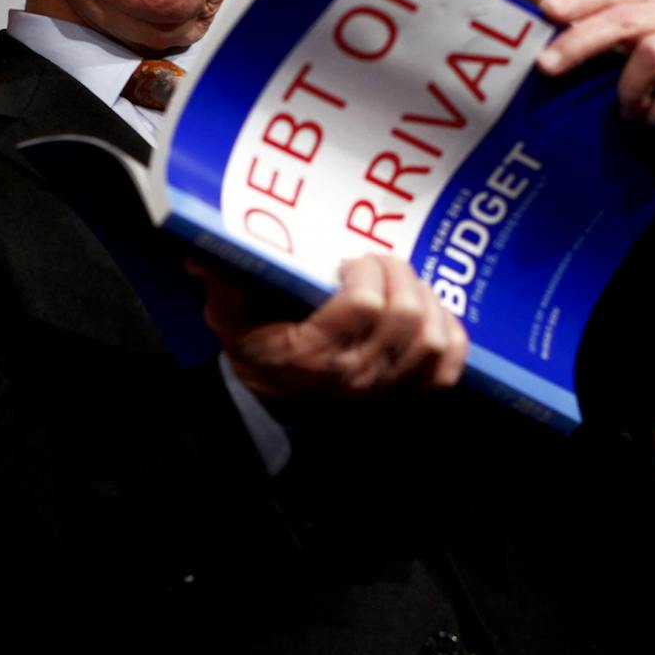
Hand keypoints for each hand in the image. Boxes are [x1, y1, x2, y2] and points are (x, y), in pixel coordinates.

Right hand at [197, 254, 468, 401]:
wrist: (275, 401)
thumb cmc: (259, 350)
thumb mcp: (229, 318)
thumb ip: (222, 284)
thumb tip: (205, 253)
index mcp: (314, 353)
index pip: (364, 305)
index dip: (366, 271)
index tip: (348, 261)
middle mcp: (356, 374)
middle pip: (406, 316)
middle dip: (397, 275)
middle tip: (377, 263)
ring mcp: (387, 387)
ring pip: (433, 338)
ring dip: (426, 300)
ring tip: (402, 285)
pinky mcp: (409, 392)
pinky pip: (449, 366)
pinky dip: (449, 334)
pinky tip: (430, 313)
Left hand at [536, 0, 654, 171]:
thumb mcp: (633, 52)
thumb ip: (597, 42)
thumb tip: (540, 49)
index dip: (578, 1)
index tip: (546, 14)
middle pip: (624, 18)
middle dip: (581, 42)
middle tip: (547, 67)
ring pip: (654, 52)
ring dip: (629, 90)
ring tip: (627, 111)